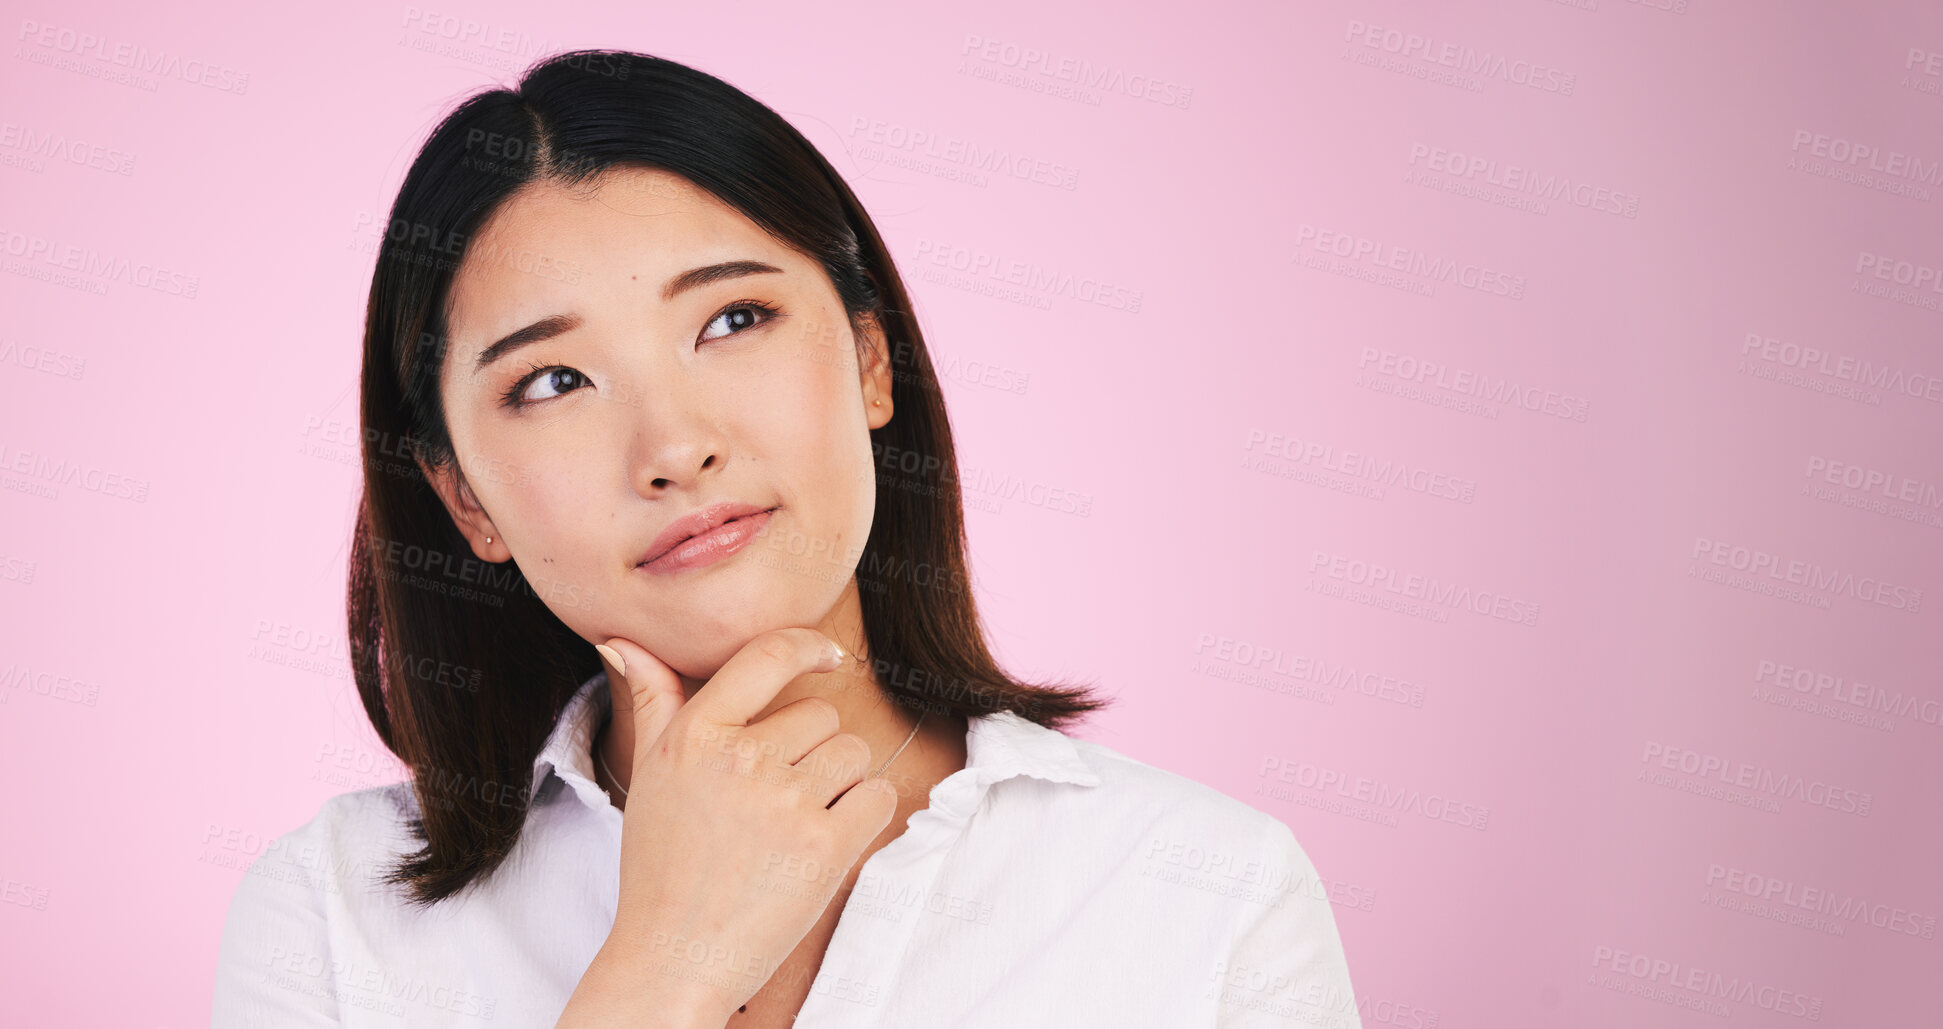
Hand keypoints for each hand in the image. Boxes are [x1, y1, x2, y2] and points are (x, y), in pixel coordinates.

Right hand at [555, 628, 900, 1027]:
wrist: (674, 957)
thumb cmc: (661, 866)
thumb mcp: (648, 776)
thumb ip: (652, 702)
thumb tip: (621, 641)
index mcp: (695, 734)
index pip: (767, 657)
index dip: (808, 646)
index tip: (829, 655)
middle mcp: (739, 759)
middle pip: (822, 715)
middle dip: (812, 750)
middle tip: (774, 802)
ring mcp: (784, 802)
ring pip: (854, 753)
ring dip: (841, 783)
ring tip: (794, 825)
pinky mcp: (823, 847)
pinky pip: (878, 797)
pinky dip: (865, 815)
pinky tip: (826, 841)